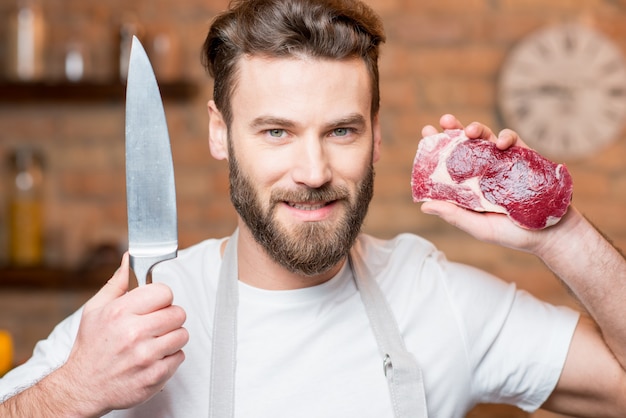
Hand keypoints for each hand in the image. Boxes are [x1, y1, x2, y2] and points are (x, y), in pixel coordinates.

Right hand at [57, 253, 188, 415]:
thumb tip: (128, 259)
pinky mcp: (155, 376)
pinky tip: (153, 357)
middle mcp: (134, 333)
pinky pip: (180, 356)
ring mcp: (146, 356)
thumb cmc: (91, 347)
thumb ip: (116, 283)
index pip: (164, 292)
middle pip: (178, 313)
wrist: (84, 387)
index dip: (162, 297)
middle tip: (155, 324)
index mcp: (120, 313)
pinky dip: (170, 357)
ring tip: (155, 341)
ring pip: (182, 335)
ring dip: (172, 337)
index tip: (155, 304)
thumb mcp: (95, 310)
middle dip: (169, 317)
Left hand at [417, 114, 575, 253]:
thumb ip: (455, 215)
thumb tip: (425, 206)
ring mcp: (503, 162)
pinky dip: (506, 137)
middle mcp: (484, 170)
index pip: (449, 161)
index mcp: (469, 185)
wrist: (551, 234)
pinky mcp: (524, 157)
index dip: (437, 146)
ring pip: (487, 137)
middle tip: (445, 121)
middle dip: (454, 128)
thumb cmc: (513, 234)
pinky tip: (500, 144)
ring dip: (477, 128)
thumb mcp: (479, 227)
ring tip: (469, 131)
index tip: (427, 131)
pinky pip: (514, 141)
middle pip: (465, 144)